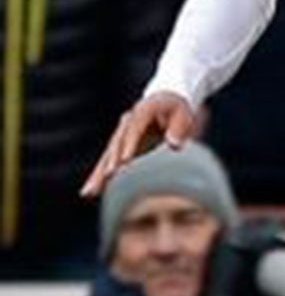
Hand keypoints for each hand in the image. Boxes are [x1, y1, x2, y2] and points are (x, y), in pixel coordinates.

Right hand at [82, 92, 201, 197]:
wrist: (167, 102)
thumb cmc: (178, 110)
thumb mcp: (183, 114)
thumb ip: (179, 128)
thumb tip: (174, 144)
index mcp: (143, 111)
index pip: (134, 128)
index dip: (129, 144)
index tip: (124, 160)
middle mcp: (128, 122)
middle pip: (117, 142)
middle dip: (112, 159)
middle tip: (108, 175)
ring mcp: (122, 134)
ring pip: (108, 155)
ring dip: (99, 173)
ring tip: (90, 191)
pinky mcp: (120, 147)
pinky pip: (108, 163)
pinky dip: (99, 177)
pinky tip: (89, 193)